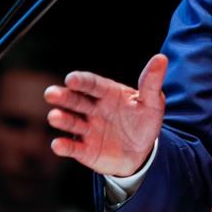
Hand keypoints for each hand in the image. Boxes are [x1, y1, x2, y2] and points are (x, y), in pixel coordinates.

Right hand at [44, 53, 167, 176]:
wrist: (142, 152)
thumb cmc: (144, 121)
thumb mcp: (152, 102)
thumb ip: (152, 82)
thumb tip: (161, 58)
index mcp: (107, 93)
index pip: (92, 84)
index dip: (82, 81)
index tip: (71, 78)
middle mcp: (93, 109)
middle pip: (76, 100)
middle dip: (63, 97)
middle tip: (51, 94)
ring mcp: (87, 129)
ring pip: (71, 122)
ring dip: (62, 119)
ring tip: (54, 116)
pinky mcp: (84, 150)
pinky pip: (73, 147)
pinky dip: (64, 146)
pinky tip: (58, 144)